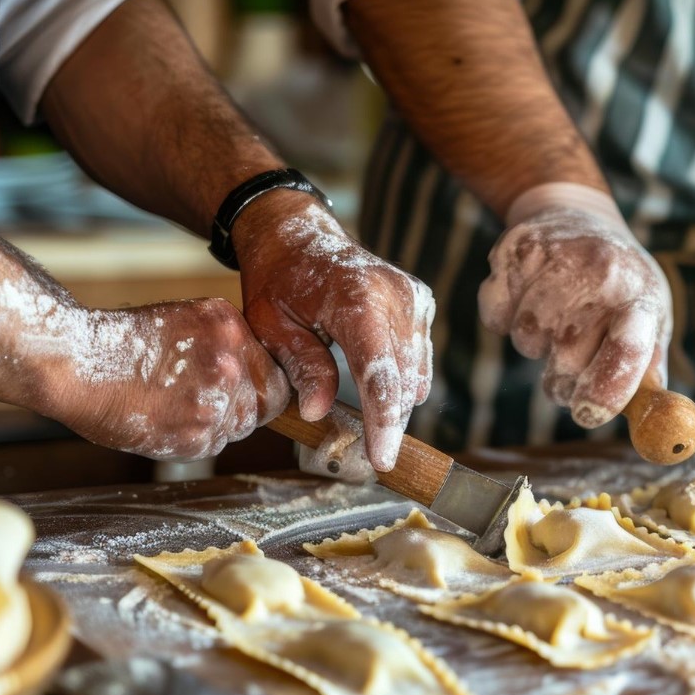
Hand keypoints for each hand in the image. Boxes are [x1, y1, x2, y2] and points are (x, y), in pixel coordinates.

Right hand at [51, 299, 289, 458]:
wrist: (78, 364)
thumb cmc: (126, 342)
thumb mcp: (189, 321)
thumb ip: (228, 345)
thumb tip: (256, 372)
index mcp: (230, 330)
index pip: (275, 373)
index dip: (262, 386)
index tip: (247, 391)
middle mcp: (229, 366)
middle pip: (264, 404)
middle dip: (242, 406)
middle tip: (205, 401)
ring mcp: (214, 404)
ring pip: (238, 427)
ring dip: (217, 423)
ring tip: (177, 406)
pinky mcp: (195, 437)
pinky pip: (212, 444)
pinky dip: (193, 438)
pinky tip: (165, 418)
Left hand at [234, 194, 432, 470]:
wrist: (299, 235)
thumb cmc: (279, 280)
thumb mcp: (272, 325)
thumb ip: (301, 367)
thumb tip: (319, 414)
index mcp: (358, 300)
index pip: (379, 375)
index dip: (383, 424)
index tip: (382, 460)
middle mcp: (396, 296)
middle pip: (403, 381)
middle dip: (388, 422)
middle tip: (368, 454)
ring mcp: (414, 297)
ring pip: (417, 374)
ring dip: (395, 403)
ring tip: (368, 423)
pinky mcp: (422, 302)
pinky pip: (418, 358)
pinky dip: (400, 380)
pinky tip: (376, 388)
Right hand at [479, 183, 671, 426]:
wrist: (575, 214)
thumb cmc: (617, 285)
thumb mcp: (647, 319)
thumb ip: (647, 374)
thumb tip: (657, 427)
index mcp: (641, 296)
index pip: (628, 350)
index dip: (607, 391)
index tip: (588, 413)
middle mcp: (603, 272)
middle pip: (567, 361)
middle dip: (564, 380)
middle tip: (569, 365)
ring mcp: (557, 257)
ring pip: (527, 340)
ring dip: (535, 345)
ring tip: (554, 319)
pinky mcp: (514, 249)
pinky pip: (495, 316)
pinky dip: (504, 320)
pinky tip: (526, 298)